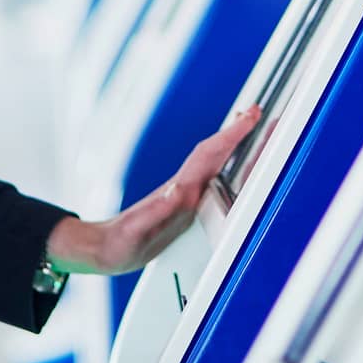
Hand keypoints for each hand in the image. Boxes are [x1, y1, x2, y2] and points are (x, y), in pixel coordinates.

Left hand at [45, 105, 260, 275]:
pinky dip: (220, 165)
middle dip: (237, 133)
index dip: (230, 135)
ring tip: (248, 129)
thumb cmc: (121, 242)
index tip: (249, 116)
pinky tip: (228, 163)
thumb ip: (158, 211)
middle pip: (214, 153)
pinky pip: (207, 179)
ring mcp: (182, 195)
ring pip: (212, 163)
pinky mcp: (180, 207)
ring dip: (231, 145)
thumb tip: (179, 191)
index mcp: (179, 191)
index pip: (209, 156)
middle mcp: (183, 188)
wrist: (104, 249)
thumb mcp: (139, 230)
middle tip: (258, 113)